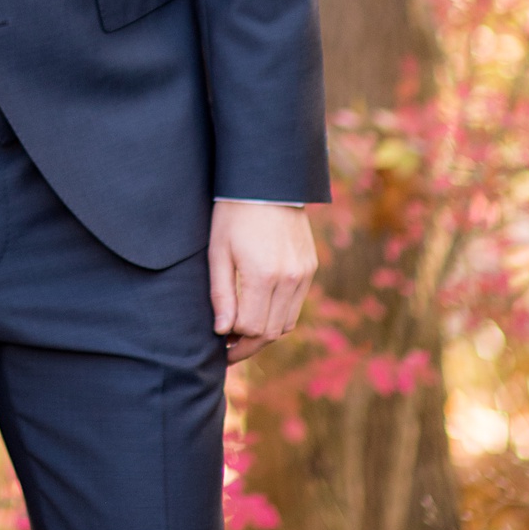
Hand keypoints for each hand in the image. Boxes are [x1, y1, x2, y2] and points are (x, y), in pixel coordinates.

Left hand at [209, 201, 316, 364]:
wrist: (266, 182)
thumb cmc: (233, 215)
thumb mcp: (218, 252)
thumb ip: (221, 294)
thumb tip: (222, 331)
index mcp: (263, 276)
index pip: (251, 328)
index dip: (232, 340)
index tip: (218, 341)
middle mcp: (290, 279)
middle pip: (271, 332)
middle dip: (248, 344)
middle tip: (228, 347)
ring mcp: (304, 274)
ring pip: (287, 323)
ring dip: (265, 333)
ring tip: (242, 331)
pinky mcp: (310, 268)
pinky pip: (296, 305)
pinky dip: (279, 315)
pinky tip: (260, 311)